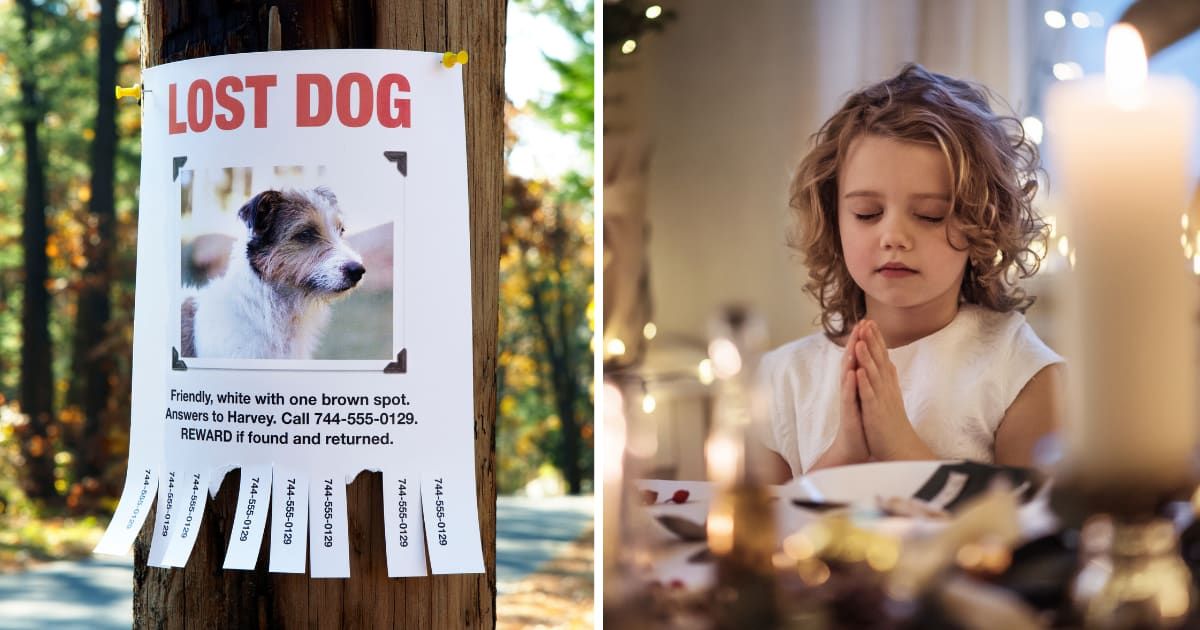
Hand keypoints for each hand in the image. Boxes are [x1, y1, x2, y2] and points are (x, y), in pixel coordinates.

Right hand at [813, 321, 869, 468]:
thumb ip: (867, 382)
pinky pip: (849, 397)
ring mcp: (848, 401)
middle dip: (855, 341)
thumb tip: (870, 366)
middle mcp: (850, 390)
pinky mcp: (849, 413)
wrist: (855, 449)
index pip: (859, 358)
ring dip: (850, 358)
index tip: (869, 322)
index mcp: (856, 385)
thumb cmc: (862, 425)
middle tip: (860, 322)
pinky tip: (853, 373)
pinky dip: (851, 384)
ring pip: (847, 375)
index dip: (863, 340)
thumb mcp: (866, 399)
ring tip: (855, 342)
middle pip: (851, 361)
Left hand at [854, 320, 933, 460]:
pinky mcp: (876, 412)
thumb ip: (890, 381)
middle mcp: (887, 388)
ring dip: (867, 357)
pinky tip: (859, 371)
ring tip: (861, 340)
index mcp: (888, 384)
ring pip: (874, 374)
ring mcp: (882, 399)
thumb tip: (890, 364)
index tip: (871, 322)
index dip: (877, 340)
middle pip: (879, 360)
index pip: (882, 357)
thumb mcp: (891, 398)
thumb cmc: (893, 424)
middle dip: (872, 341)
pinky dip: (864, 383)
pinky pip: (869, 395)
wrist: (900, 448)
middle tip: (867, 321)